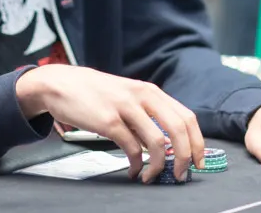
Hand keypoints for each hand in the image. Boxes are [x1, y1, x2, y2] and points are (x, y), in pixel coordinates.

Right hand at [16, 65, 204, 183]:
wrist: (62, 84)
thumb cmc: (96, 93)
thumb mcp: (128, 95)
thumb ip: (147, 112)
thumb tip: (168, 141)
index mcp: (151, 91)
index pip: (187, 117)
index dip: (197, 141)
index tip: (199, 161)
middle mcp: (143, 96)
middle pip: (178, 128)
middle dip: (185, 156)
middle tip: (181, 174)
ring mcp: (126, 107)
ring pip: (157, 142)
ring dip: (159, 166)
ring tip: (151, 177)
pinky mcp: (108, 121)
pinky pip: (132, 148)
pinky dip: (137, 164)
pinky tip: (133, 171)